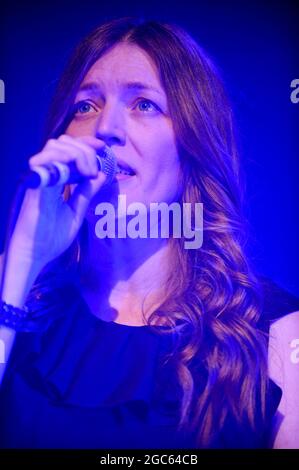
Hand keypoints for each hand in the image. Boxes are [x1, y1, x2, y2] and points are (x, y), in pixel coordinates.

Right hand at [9, 134, 106, 267]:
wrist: (34, 255)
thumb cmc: (51, 238)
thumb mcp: (76, 212)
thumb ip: (86, 193)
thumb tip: (101, 174)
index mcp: (54, 180)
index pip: (68, 149)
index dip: (86, 144)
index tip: (103, 148)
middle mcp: (45, 176)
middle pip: (62, 143)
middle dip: (84, 149)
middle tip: (94, 171)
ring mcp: (39, 179)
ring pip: (54, 147)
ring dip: (76, 154)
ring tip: (88, 174)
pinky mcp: (35, 186)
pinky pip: (46, 162)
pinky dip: (63, 159)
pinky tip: (80, 174)